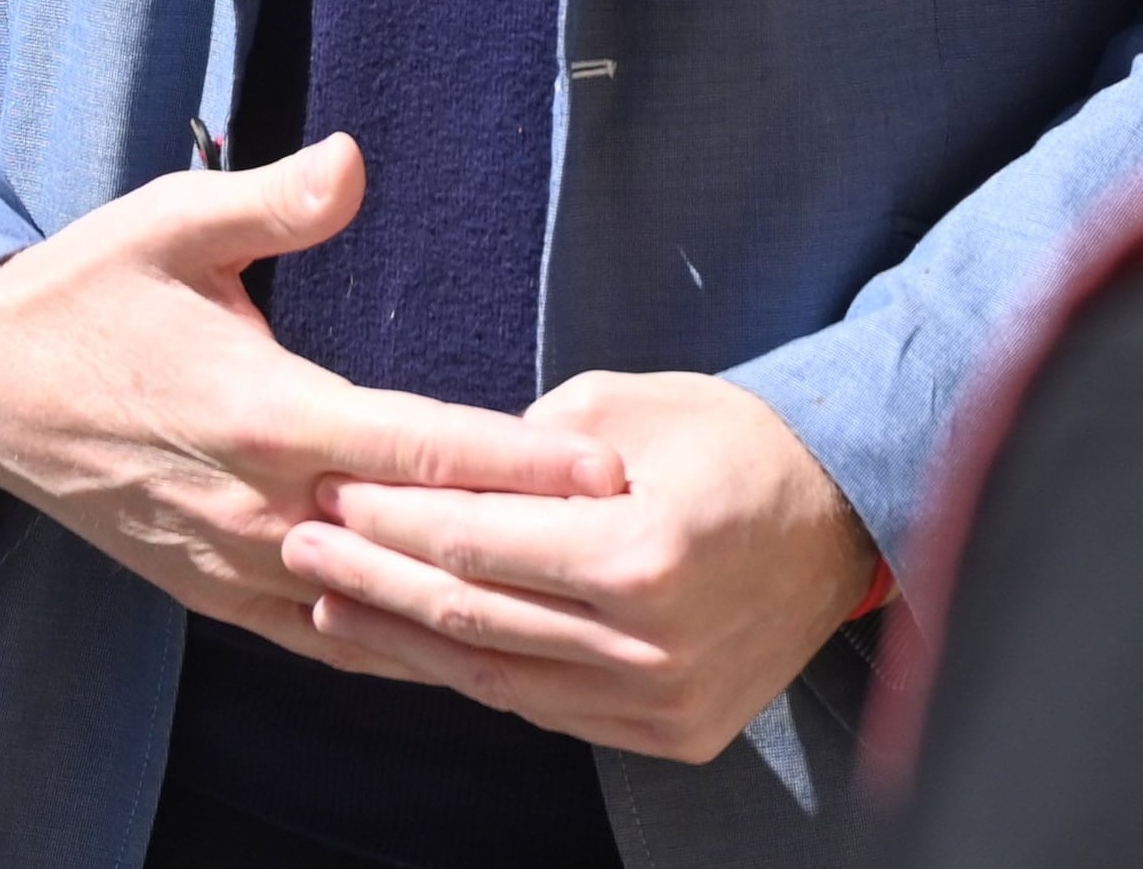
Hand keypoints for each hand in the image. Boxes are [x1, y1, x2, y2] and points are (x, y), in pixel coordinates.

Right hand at [0, 138, 626, 656]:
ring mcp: (232, 565)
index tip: (605, 472)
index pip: (416, 446)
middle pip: (416, 542)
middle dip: (526, 550)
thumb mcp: (171, 219)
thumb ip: (272, 200)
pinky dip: (398, 646)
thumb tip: (354, 161)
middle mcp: (254, 505)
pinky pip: (324, 639)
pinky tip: (467, 648)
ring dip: (472, 615)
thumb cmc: (90, 292)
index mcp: (260, 411)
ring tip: (577, 619)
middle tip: (633, 551)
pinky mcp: (213, 597)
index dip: (518, 463)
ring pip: (376, 612)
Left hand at [282, 371, 876, 760]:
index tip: (326, 489)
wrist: (846, 516)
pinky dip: (479, 675)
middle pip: (470, 614)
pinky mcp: (672, 733)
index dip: (386, 516)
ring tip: (330, 604)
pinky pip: (548, 710)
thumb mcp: (624, 408)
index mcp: (640, 550)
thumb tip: (421, 481)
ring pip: (498, 677)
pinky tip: (421, 646)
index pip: (472, 541)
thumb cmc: (732, 441)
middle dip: (370, 577)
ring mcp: (662, 700)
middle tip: (296, 545)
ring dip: (405, 639)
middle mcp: (648, 641)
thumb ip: (520, 453)